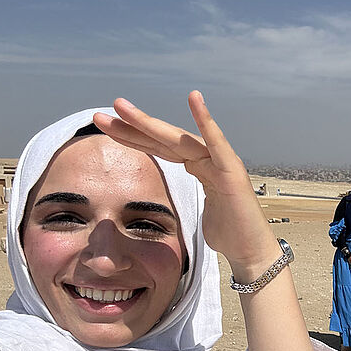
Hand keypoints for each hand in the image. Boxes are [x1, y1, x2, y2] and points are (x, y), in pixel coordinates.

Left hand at [94, 93, 276, 279]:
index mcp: (199, 168)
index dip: (133, 138)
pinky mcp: (232, 171)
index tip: (106, 127)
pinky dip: (206, 120)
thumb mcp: (195, 214)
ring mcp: (221, 162)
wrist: (252, 252)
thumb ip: (183, 200)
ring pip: (180, 139)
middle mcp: (208, 159)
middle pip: (164, 140)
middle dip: (132, 126)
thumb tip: (164, 208)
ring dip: (149, 122)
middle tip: (98, 115)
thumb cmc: (229, 234)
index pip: (160, 149)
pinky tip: (194, 98)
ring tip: (121, 106)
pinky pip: (217, 143)